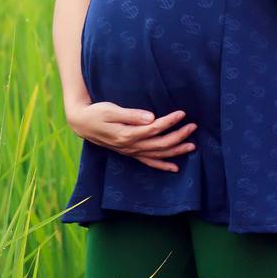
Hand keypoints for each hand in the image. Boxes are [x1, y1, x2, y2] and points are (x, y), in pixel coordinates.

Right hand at [66, 102, 197, 171]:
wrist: (82, 123)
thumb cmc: (96, 113)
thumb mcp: (110, 110)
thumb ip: (131, 115)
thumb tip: (151, 117)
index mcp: (127, 134)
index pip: (154, 129)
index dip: (169, 122)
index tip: (182, 113)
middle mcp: (131, 146)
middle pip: (160, 144)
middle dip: (178, 136)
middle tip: (193, 126)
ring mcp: (131, 151)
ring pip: (157, 155)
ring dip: (175, 151)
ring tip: (192, 145)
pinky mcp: (130, 153)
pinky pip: (148, 162)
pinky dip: (162, 165)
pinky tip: (174, 167)